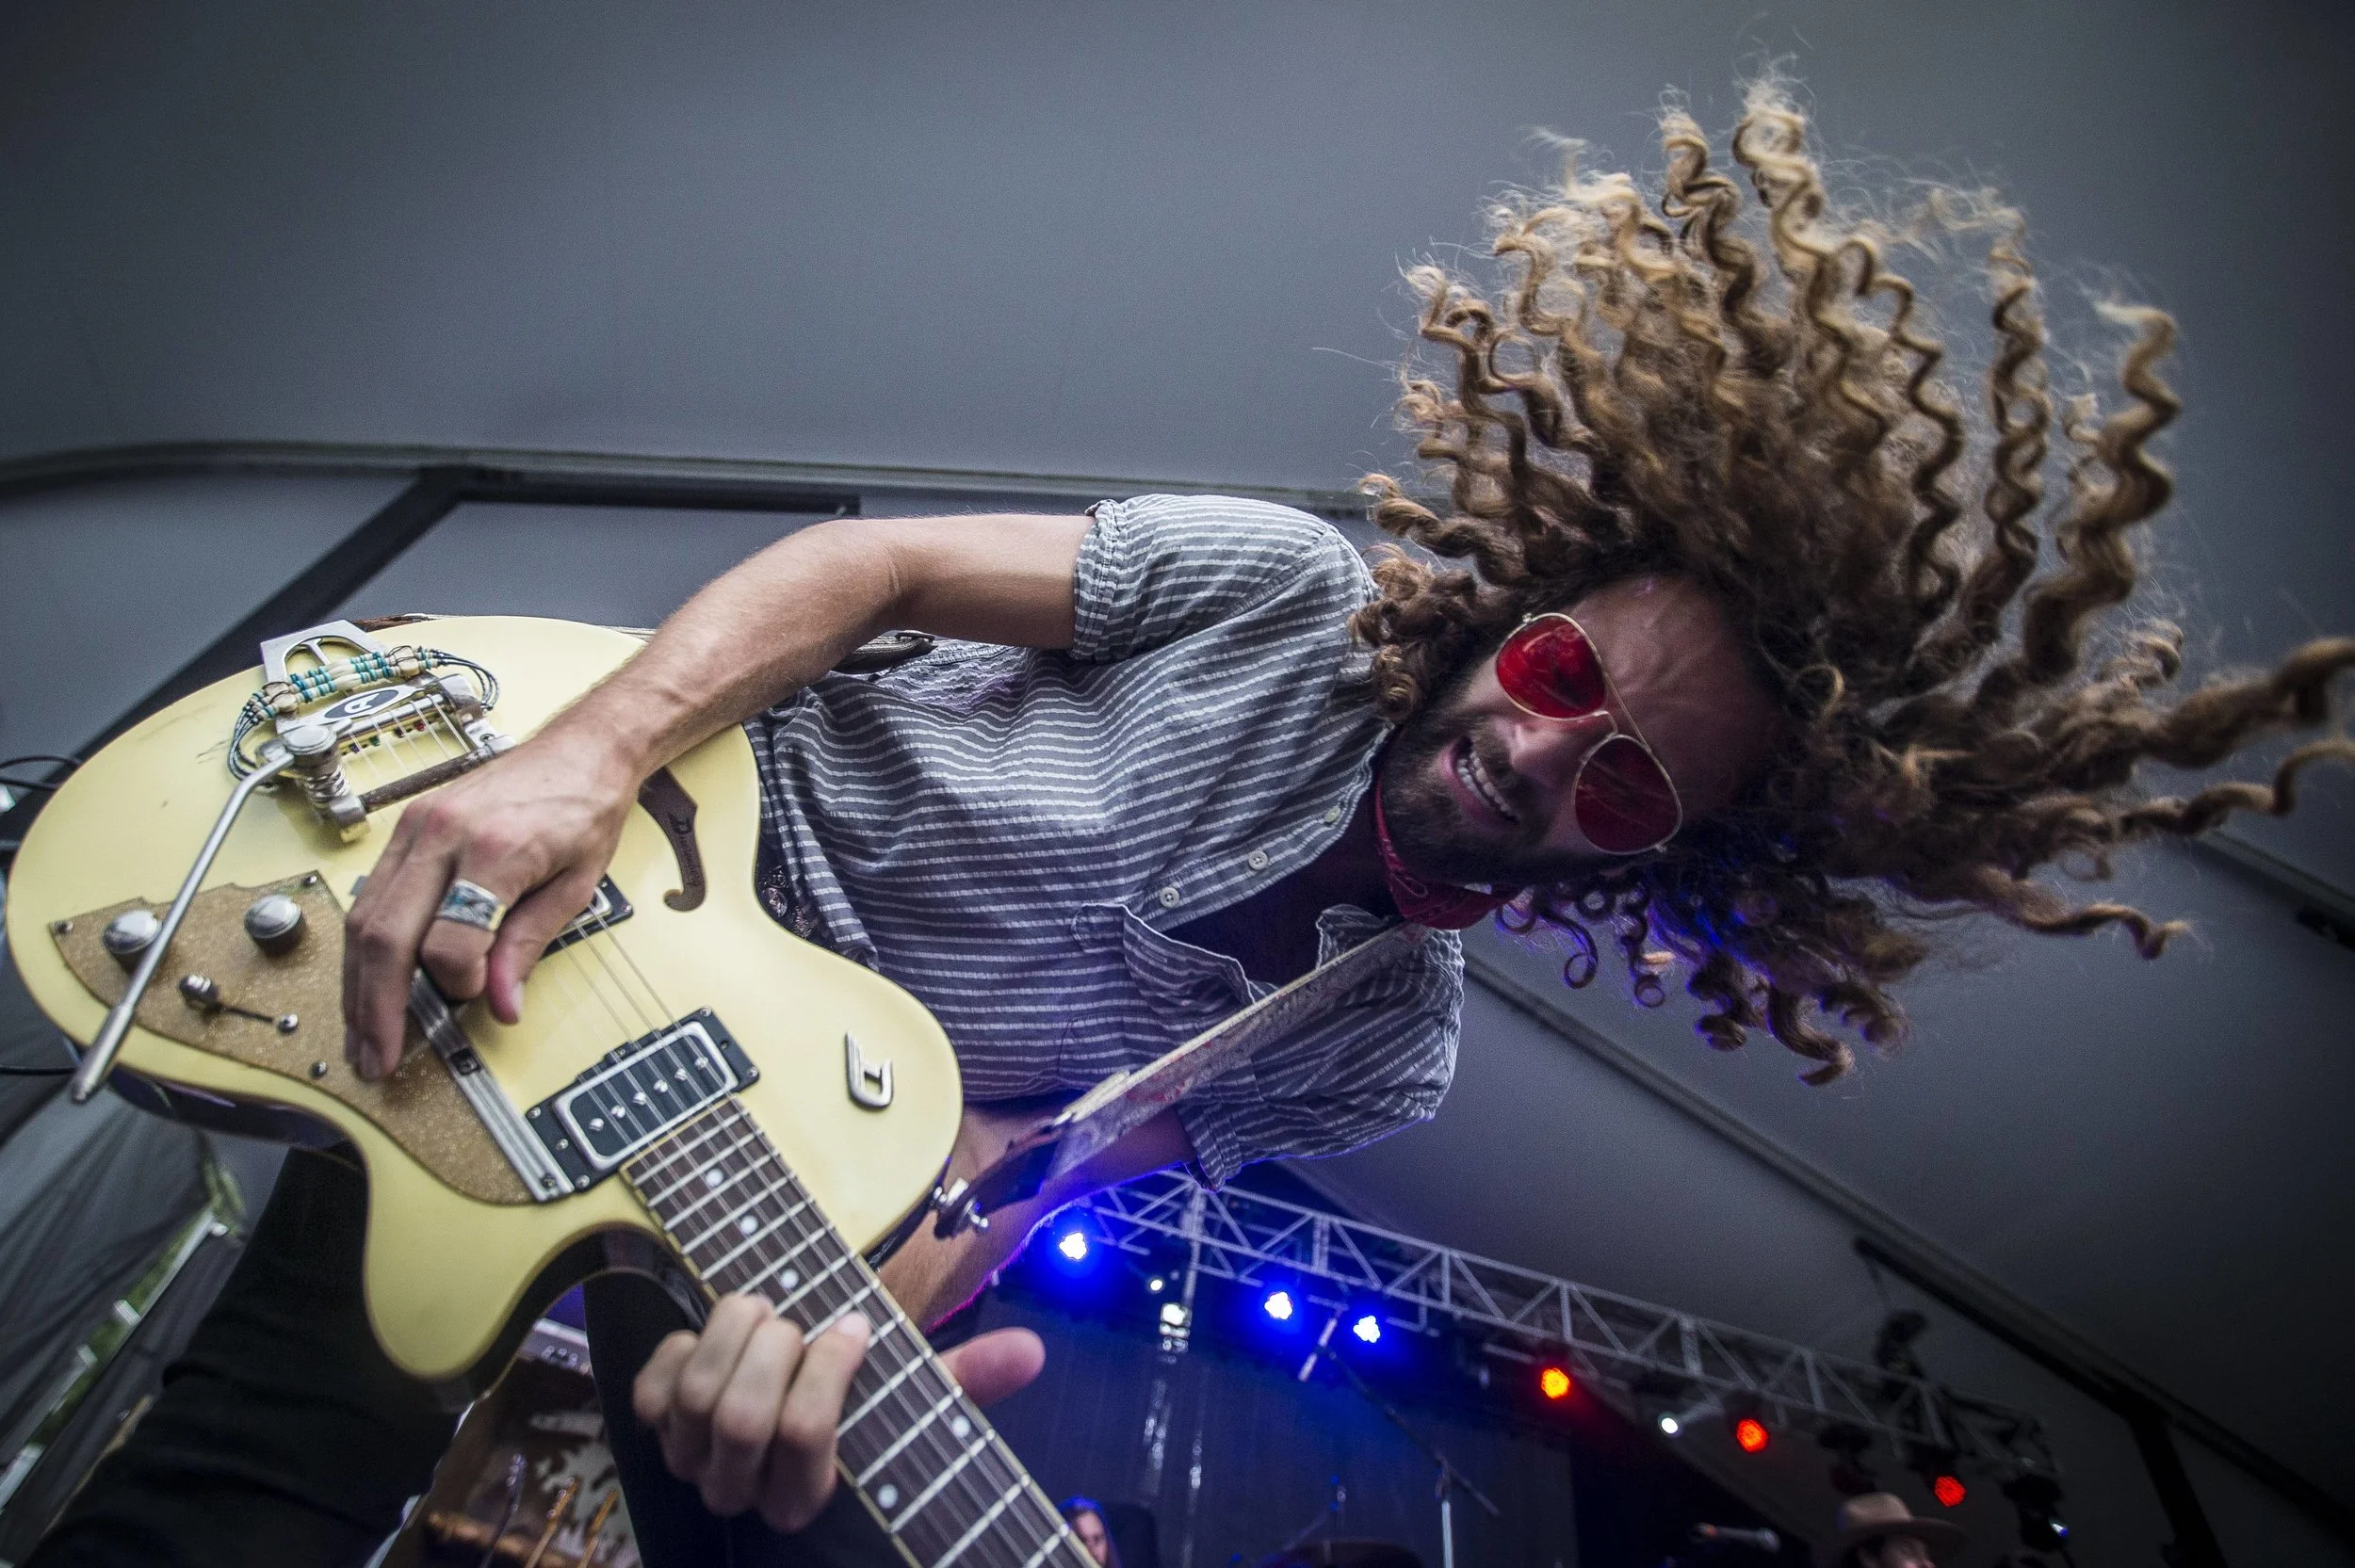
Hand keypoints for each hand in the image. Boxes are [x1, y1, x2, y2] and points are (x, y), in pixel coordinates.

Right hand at [341, 726, 639, 1078]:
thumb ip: (529, 945)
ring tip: (362, 1036)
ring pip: (364, 919)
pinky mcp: (405, 827)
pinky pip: (370, 897)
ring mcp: (415, 827)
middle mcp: (442, 834)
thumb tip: (502, 1004)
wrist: (582, 749)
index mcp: (493, 848)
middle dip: (376, 1007)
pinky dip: (364, 949)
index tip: (473, 1001)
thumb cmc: (586, 807)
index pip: (450, 939)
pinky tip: (365, 985)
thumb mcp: (578, 885)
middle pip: (386, 935)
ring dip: (358, 986)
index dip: (457, 983)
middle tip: (377, 1057)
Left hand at [630, 1295, 1044, 1532]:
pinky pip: (653, 1388)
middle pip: (742, 1417)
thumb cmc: (857, 1405)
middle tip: (798, 1318)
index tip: (855, 1326)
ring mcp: (687, 1460)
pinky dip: (682, 1344)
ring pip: (694, 1396)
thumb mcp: (913, 1397)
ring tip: (763, 1308)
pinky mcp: (653, 1427)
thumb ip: (970, 1377)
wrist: (774, 1416)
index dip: (826, 1370)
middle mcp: (738, 1490)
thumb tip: (1031, 1350)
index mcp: (805, 1495)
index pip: (803, 1434)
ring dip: (729, 1334)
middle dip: (774, 1350)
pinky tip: (715, 1332)